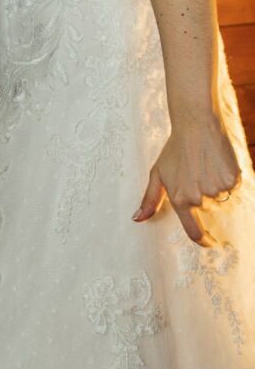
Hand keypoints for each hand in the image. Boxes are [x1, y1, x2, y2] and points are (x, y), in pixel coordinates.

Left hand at [134, 112, 240, 245]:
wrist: (195, 125)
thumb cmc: (174, 150)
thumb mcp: (158, 174)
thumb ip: (150, 199)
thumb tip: (137, 220)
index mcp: (180, 199)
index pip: (193, 230)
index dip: (202, 239)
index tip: (208, 242)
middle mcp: (199, 198)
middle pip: (207, 208)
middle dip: (203, 194)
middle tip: (196, 173)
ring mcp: (216, 189)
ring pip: (220, 196)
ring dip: (215, 185)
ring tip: (205, 165)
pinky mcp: (231, 180)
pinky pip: (232, 186)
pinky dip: (226, 177)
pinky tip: (216, 162)